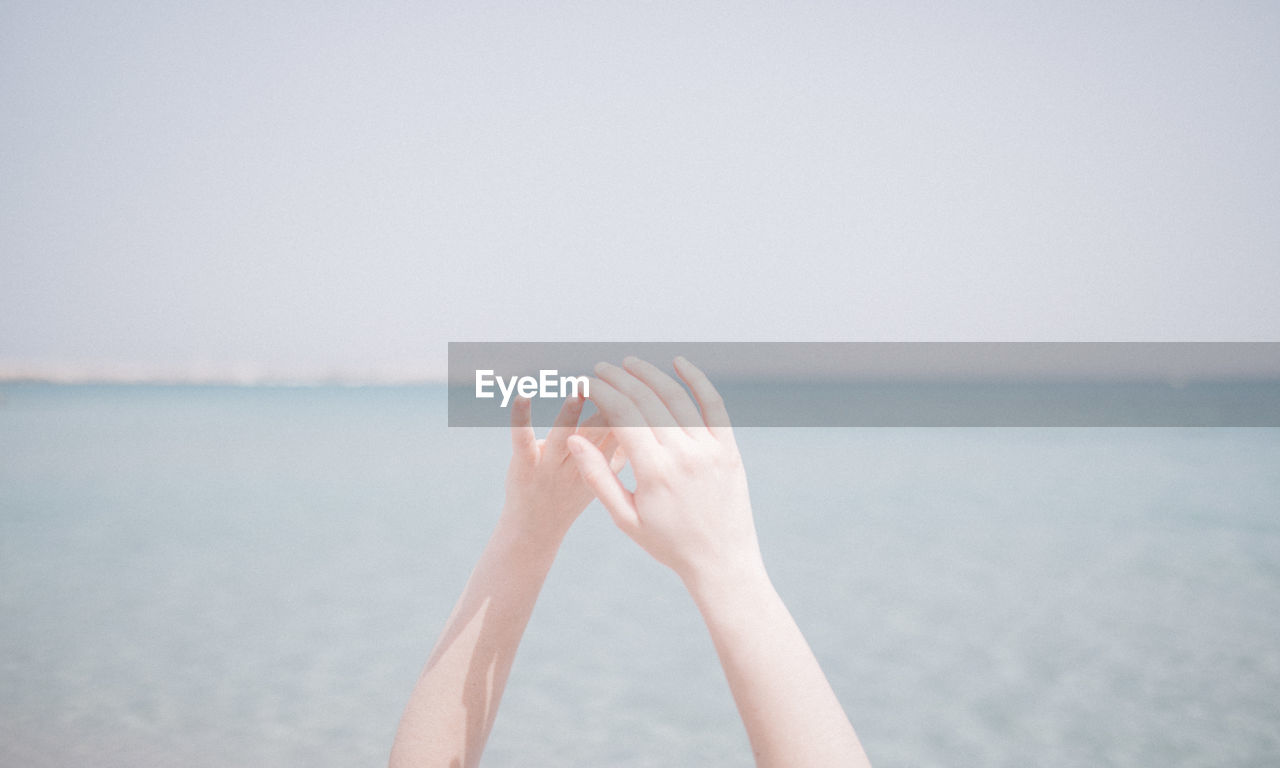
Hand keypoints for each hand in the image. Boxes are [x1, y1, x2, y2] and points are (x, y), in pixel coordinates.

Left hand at [501, 393, 622, 545]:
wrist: (534, 532)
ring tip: (578, 391)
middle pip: (598, 434)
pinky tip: (521, 396)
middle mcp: (578, 465)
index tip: (640, 385)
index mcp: (600, 467)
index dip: (631, 412)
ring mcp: (550, 467)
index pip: (621, 435)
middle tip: (617, 380)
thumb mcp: (601, 481)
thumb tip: (636, 426)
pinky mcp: (524, 466)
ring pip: (564, 437)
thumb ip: (616, 455)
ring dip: (570, 414)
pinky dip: (520, 418)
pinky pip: (521, 440)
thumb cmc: (569, 499)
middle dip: (608, 407)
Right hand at [567, 356, 762, 585]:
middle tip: (601, 367)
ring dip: (651, 374)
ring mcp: (710, 449)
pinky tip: (679, 362)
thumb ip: (598, 477)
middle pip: (647, 400)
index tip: (586, 382)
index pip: (623, 416)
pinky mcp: (729, 448)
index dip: (601, 393)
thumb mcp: (626, 518)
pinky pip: (714, 404)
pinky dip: (697, 380)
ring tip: (630, 363)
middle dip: (620, 378)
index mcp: (654, 473)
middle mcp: (684, 455)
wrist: (721, 561)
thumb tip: (573, 439)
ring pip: (678, 397)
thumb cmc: (667, 543)